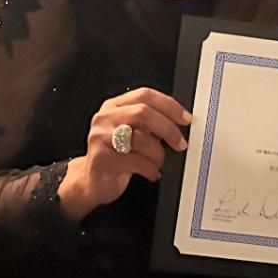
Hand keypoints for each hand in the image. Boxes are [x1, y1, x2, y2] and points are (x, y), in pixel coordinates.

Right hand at [59, 87, 190, 221]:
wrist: (92, 182)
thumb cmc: (116, 156)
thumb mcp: (131, 133)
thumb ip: (150, 123)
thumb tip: (179, 122)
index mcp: (114, 106)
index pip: (145, 95)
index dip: (169, 105)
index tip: (185, 118)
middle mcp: (105, 118)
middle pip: (143, 112)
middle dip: (168, 128)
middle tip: (180, 143)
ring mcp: (101, 137)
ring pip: (141, 138)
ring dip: (158, 154)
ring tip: (158, 163)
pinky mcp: (102, 159)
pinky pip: (136, 162)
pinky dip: (151, 169)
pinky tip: (151, 173)